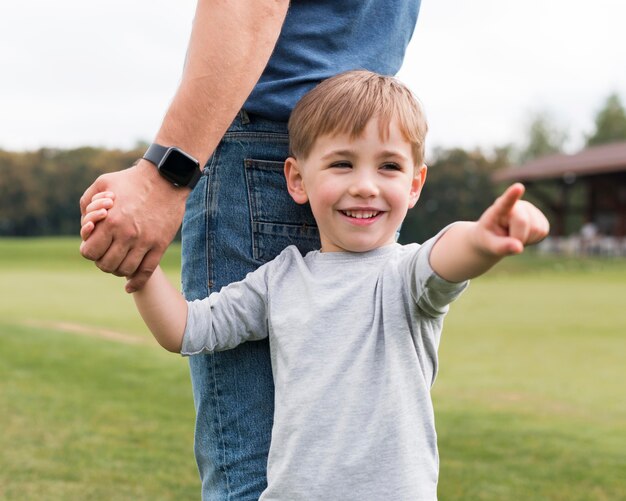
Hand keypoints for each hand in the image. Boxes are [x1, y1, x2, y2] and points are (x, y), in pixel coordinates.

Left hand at [79, 160, 189, 292]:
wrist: (166, 178)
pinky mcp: (160, 245)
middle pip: (106, 265)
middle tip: (106, 255)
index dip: (88, 251)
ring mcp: (145, 242)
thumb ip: (87, 203)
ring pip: (125, 270)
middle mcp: (127, 234)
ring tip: (119, 262)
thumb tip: (85, 226)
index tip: (93, 246)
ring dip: (118, 271)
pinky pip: (146, 271)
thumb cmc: (132, 179)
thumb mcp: (102, 183)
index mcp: (110, 221)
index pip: (90, 252)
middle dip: (102, 262)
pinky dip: (136, 283)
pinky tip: (129, 287)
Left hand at [473, 183, 549, 256]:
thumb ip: (501, 247)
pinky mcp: (541, 218)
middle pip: (523, 222)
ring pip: (537, 229)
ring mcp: (531, 210)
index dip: (512, 195)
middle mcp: (517, 205)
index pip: (505, 202)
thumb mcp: (489, 245)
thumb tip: (519, 248)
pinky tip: (524, 236)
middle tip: (507, 239)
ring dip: (526, 239)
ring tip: (514, 236)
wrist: (495, 238)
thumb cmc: (489, 239)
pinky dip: (534, 239)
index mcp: (498, 210)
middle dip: (517, 237)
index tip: (518, 187)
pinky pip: (543, 232)